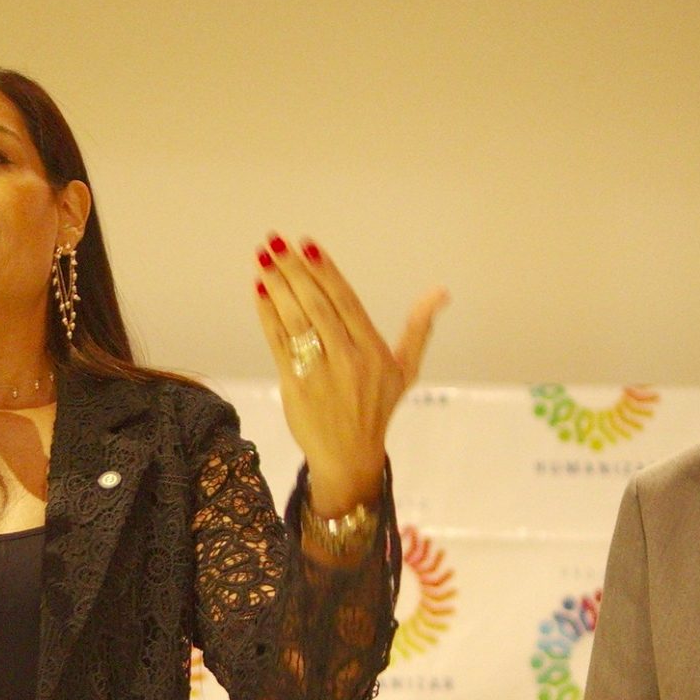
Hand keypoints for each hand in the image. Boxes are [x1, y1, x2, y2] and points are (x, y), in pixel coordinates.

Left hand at [251, 236, 445, 515]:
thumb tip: (440, 292)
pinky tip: (260, 291)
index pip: (346, 301)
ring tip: (263, 260)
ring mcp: (320, 373)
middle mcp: (348, 359)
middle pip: (318, 305)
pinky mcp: (295, 386)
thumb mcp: (406, 370)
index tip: (308, 245)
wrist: (350, 457)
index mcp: (374, 351)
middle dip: (295, 271)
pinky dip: (267, 315)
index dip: (326, 271)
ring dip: (277, 287)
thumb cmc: (377, 409)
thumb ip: (419, 329)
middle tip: (276, 243)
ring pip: (296, 320)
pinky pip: (279, 343)